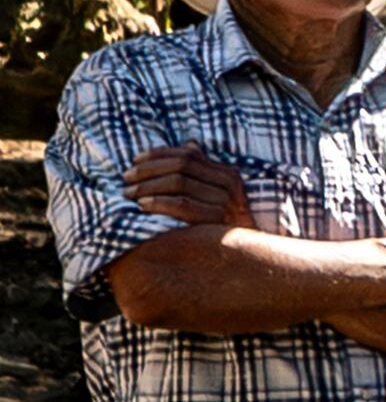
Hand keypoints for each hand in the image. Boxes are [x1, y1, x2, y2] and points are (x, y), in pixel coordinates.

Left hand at [120, 146, 255, 232]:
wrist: (243, 257)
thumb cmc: (221, 224)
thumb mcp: (217, 194)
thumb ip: (203, 171)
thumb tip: (190, 143)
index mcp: (227, 174)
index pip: (188, 154)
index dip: (158, 154)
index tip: (135, 161)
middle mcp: (229, 185)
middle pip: (181, 165)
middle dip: (148, 170)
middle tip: (126, 180)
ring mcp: (224, 202)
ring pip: (178, 182)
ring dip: (148, 186)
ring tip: (129, 194)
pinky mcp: (215, 220)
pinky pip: (181, 205)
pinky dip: (158, 202)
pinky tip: (142, 205)